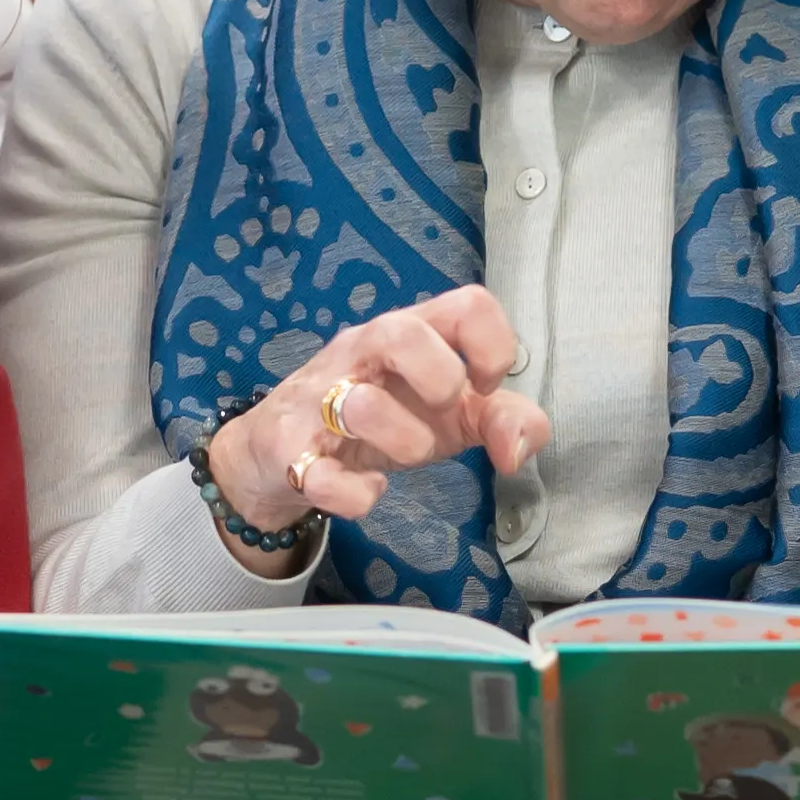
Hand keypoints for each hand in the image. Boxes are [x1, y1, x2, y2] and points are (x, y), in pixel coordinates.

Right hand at [204, 286, 550, 572]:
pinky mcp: (289, 446)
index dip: (494, 347)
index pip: (468, 304)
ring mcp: (320, 396)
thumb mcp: (453, 414)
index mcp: (412, 332)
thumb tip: (517, 451)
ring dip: (402, 441)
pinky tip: (365, 490)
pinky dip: (356, 494)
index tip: (485, 387)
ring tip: (404, 455)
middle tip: (445, 413)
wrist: (282, 451)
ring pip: (360, 404)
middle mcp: (362, 350)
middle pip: (403, 331)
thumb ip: (503, 420)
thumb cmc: (384, 420)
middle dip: (440, 380)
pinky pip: (322, 474)